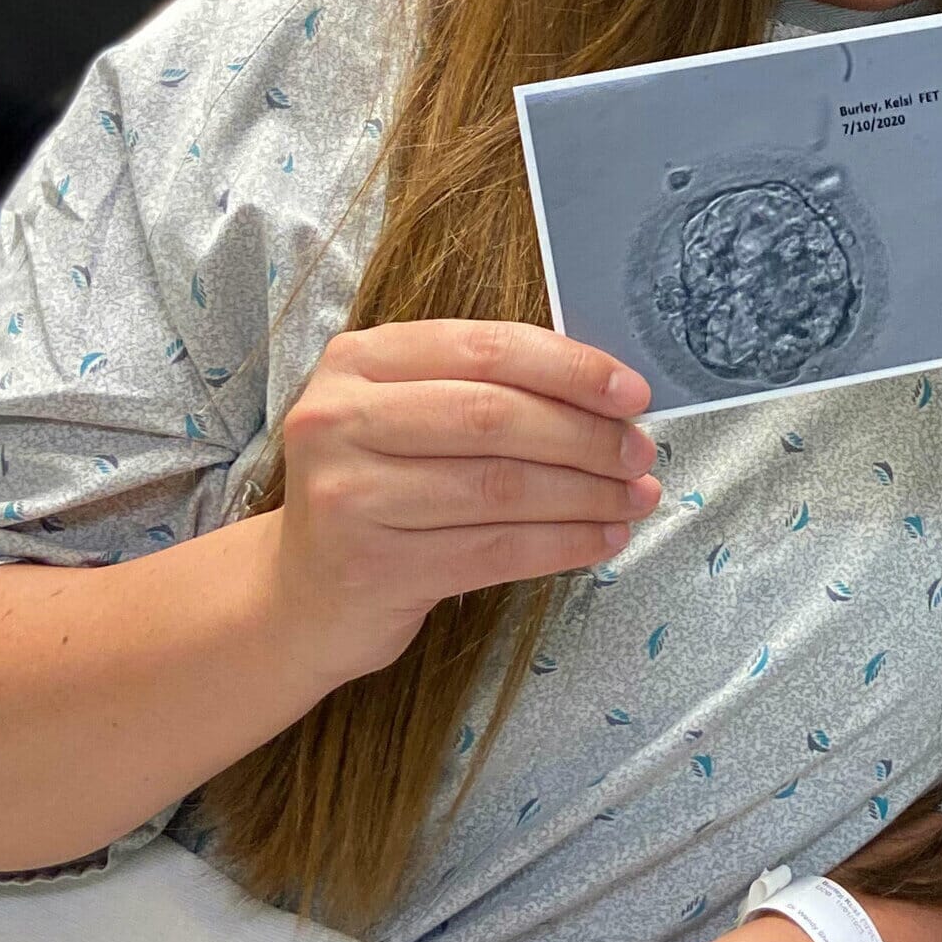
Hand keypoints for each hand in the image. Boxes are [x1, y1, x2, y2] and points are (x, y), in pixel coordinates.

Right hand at [271, 319, 661, 693]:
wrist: (301, 593)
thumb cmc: (377, 489)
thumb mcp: (406, 417)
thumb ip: (482, 389)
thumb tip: (607, 396)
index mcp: (357, 360)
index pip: (484, 348)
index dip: (569, 368)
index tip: (632, 392)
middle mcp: (341, 420)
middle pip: (495, 417)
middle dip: (586, 435)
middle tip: (640, 452)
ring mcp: (351, 496)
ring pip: (502, 487)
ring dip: (587, 494)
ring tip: (636, 498)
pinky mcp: (375, 566)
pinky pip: (495, 549)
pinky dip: (562, 544)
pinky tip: (602, 539)